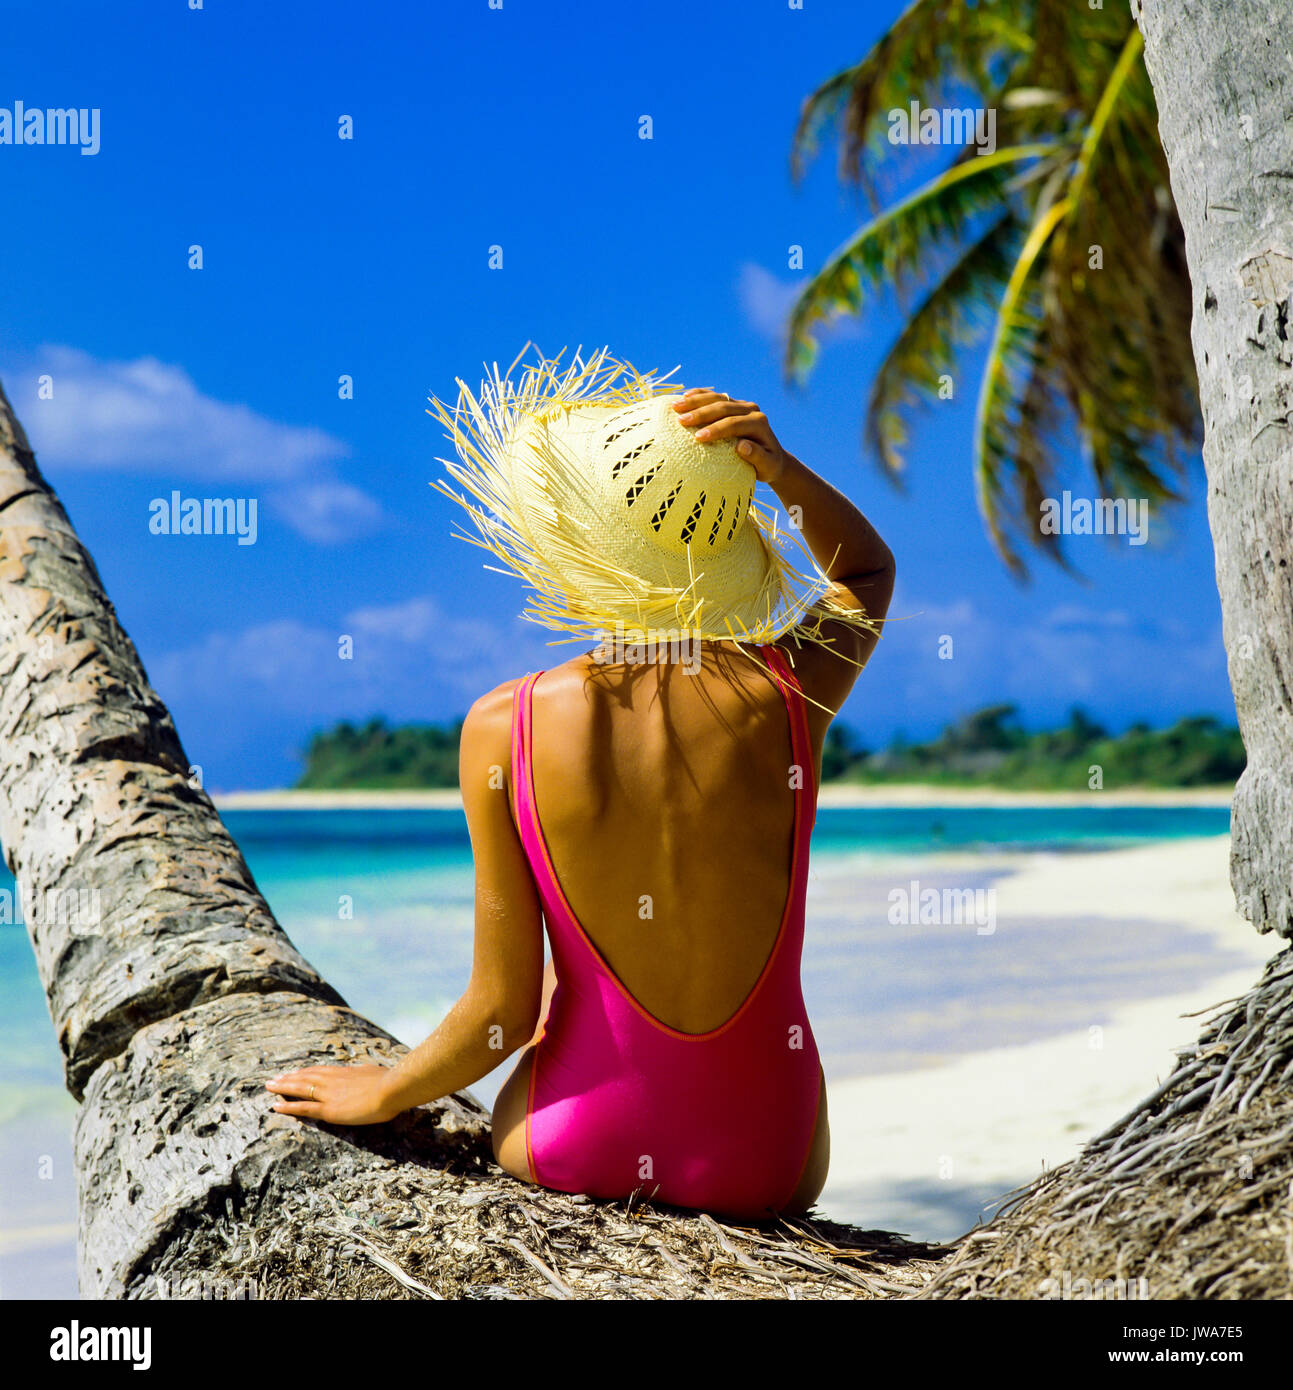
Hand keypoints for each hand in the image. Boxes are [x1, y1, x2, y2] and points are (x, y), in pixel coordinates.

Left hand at [265, 1064, 400, 1125]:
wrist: (391, 1088)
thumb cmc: (391, 1081)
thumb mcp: (375, 1073)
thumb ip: (366, 1076)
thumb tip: (368, 1076)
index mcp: (345, 1072)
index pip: (320, 1071)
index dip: (306, 1072)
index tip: (295, 1072)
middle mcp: (332, 1080)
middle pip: (305, 1077)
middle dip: (289, 1077)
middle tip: (274, 1078)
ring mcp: (328, 1094)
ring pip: (299, 1089)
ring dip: (283, 1087)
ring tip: (270, 1086)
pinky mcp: (328, 1110)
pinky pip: (303, 1108)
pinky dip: (288, 1107)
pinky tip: (276, 1107)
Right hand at [670, 389, 789, 483]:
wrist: (772, 457)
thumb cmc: (767, 466)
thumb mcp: (767, 467)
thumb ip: (757, 457)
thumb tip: (742, 446)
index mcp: (759, 423)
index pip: (734, 423)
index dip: (716, 429)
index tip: (698, 438)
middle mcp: (751, 410)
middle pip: (723, 407)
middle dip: (701, 413)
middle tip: (681, 421)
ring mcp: (741, 405)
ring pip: (717, 398)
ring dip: (695, 401)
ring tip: (675, 407)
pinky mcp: (733, 404)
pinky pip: (714, 396)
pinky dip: (699, 394)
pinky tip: (684, 396)